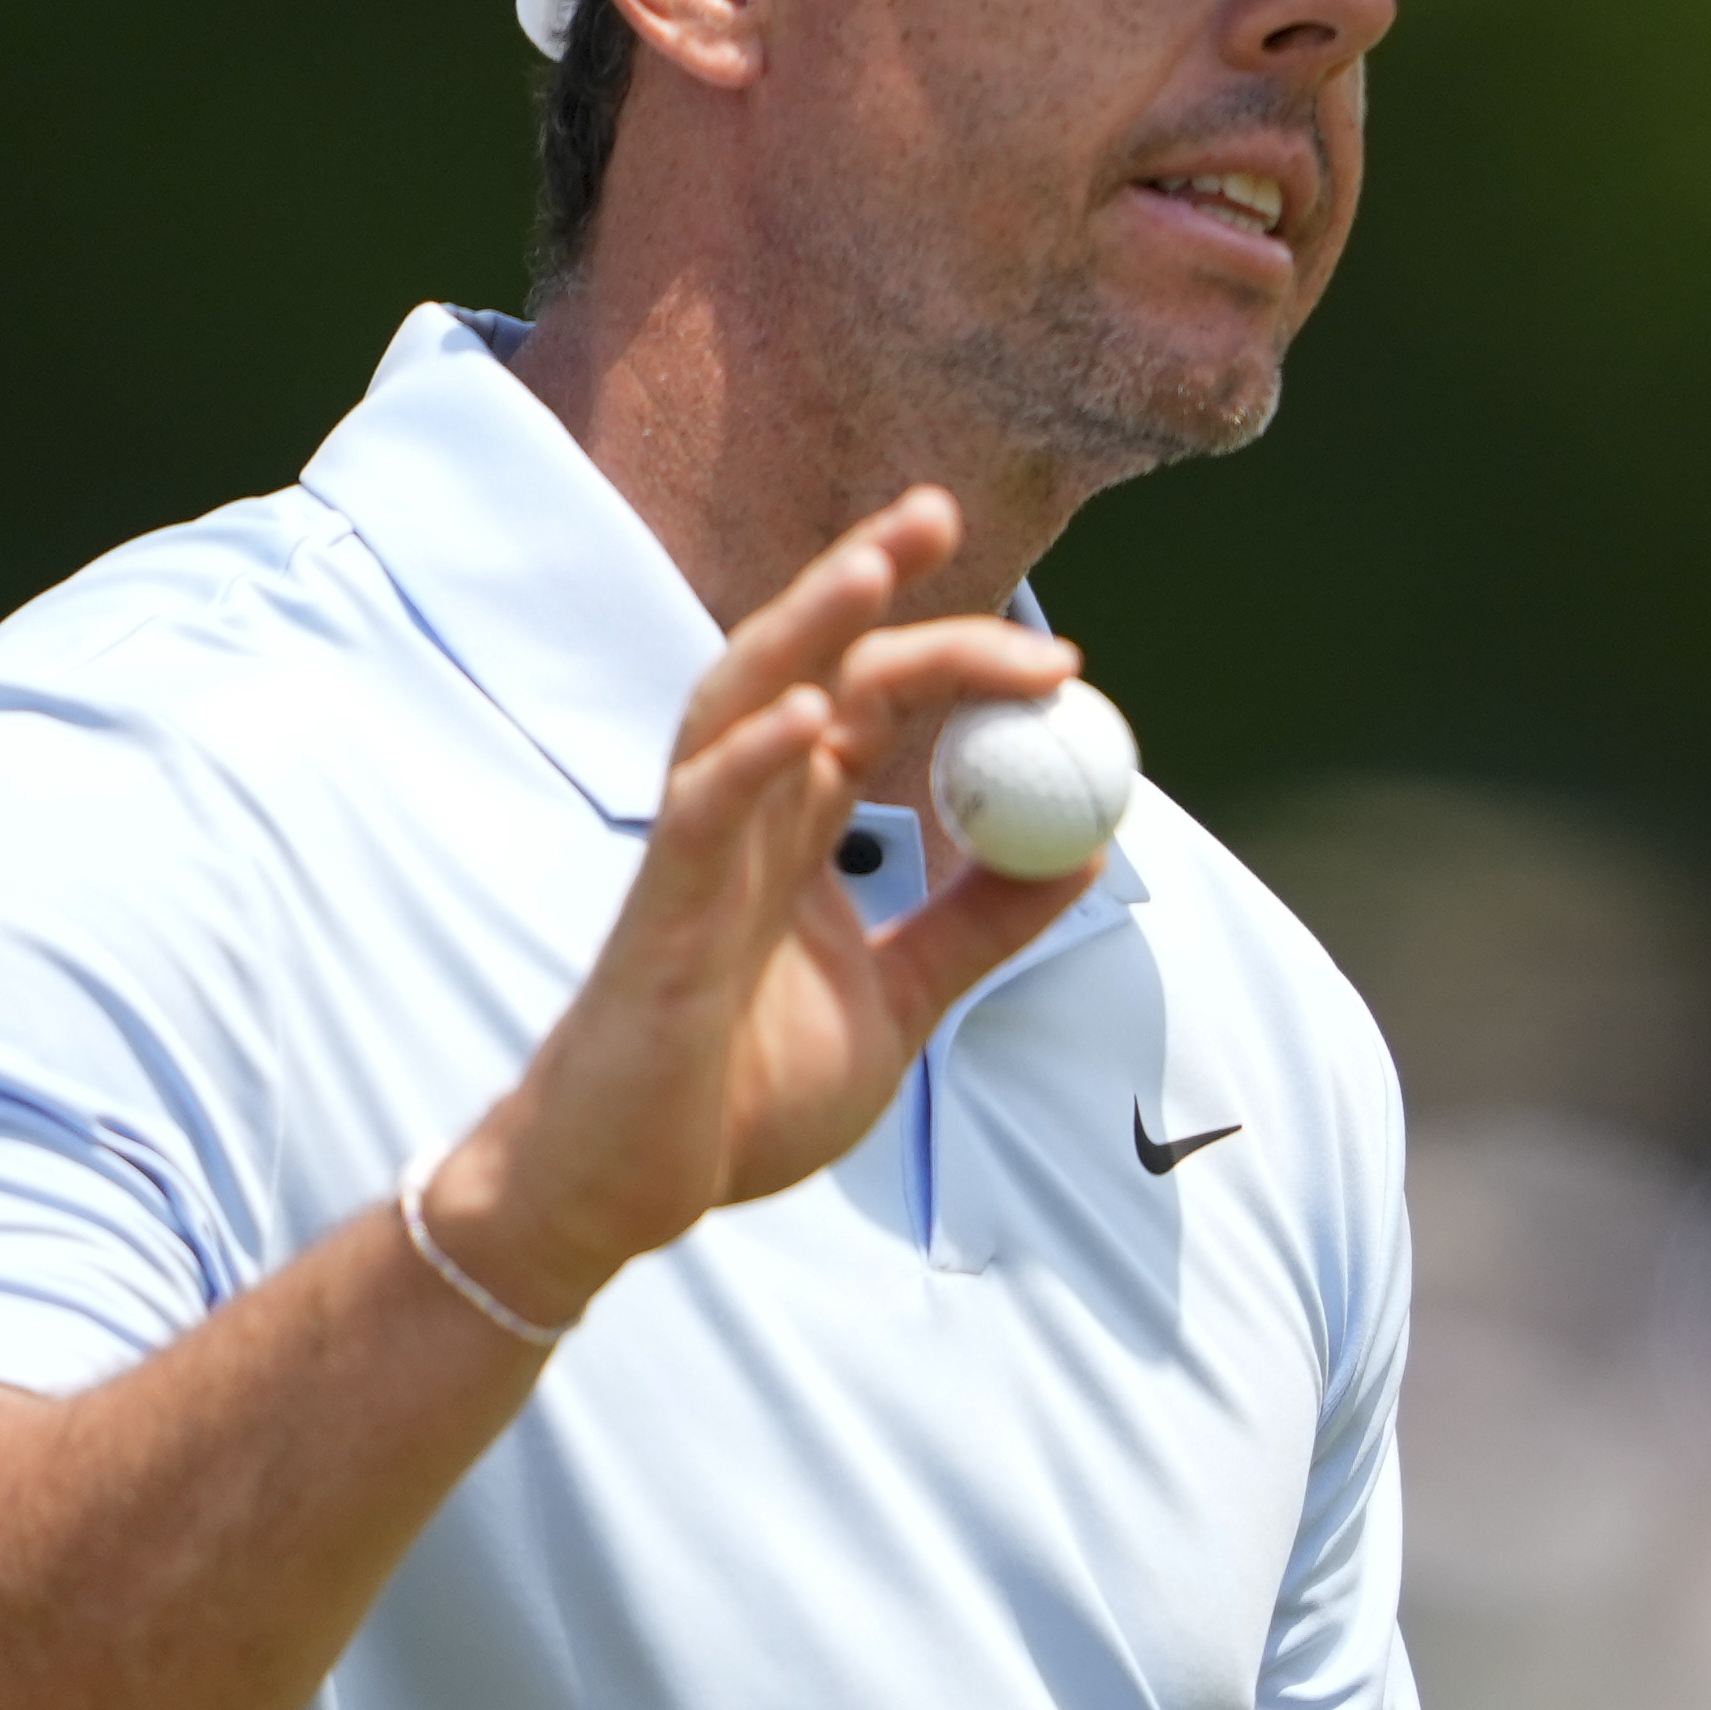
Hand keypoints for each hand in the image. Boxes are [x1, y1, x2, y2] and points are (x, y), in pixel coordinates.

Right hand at [422, 489, 1097, 1317]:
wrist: (624, 1195)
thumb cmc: (736, 1098)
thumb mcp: (901, 1005)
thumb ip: (983, 925)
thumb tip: (1086, 849)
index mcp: (796, 832)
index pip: (872, 704)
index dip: (950, 655)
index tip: (1055, 652)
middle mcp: (743, 820)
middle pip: (807, 665)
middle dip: (868, 582)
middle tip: (942, 514)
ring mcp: (694, 860)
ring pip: (739, 704)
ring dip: (806, 627)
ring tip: (875, 563)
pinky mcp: (657, 919)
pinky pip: (700, 817)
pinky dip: (754, 758)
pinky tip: (810, 715)